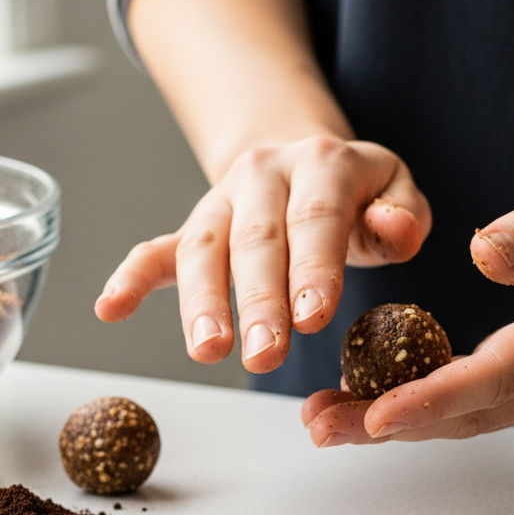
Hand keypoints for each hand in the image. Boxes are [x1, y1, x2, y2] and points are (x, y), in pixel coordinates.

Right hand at [95, 136, 431, 371]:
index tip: (311, 319)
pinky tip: (110, 308)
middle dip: (258, 300)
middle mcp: (264, 175)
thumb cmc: (357, 193)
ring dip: (202, 302)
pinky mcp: (194, 226)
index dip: (313, 268)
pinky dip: (132, 277)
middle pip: (257, 239)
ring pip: (204, 248)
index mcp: (322, 164)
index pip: (316, 218)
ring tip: (207, 350)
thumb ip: (403, 214)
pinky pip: (158, 248)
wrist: (304, 160)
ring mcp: (222, 200)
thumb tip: (395, 231)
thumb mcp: (395, 191)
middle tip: (264, 354)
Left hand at [303, 145, 513, 444]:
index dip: (432, 398)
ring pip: (474, 416)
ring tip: (329, 422)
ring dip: (401, 424)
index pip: (499, 374)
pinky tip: (379, 400)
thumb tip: (484, 255)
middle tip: (319, 427)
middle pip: (474, 412)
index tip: (372, 414)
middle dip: (391, 425)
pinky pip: (485, 402)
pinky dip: (429, 407)